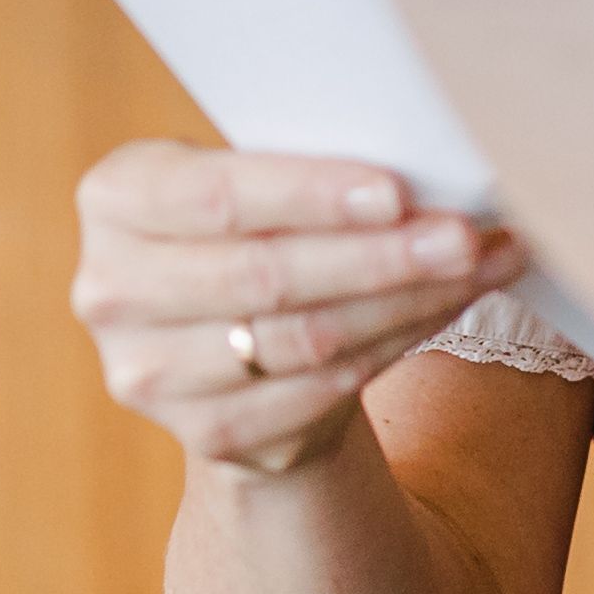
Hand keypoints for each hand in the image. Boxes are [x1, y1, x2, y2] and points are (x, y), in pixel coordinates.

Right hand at [70, 143, 525, 478]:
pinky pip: (320, 388)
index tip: (396, 191)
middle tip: (466, 236)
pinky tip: (446, 310)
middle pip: (265, 274)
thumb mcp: (255, 183)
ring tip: (481, 265)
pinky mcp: (204, 434)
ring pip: (303, 338)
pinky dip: (395, 345)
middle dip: (379, 255)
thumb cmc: (258, 227)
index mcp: (116, 197)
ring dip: (407, 301)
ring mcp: (149, 373)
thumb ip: (305, 171)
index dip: (308, 195)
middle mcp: (111, 288)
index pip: (215, 195)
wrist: (233, 344)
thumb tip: (432, 159)